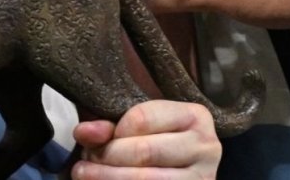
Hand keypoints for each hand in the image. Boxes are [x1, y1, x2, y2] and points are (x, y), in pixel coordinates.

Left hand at [71, 100, 219, 179]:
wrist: (180, 171)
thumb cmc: (157, 142)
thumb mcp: (139, 127)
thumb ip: (111, 126)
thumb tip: (83, 132)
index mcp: (195, 116)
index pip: (143, 118)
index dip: (113, 131)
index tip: (98, 139)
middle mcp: (206, 147)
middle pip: (143, 151)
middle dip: (106, 157)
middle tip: (85, 160)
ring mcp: (202, 178)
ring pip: (144, 179)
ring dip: (105, 178)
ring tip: (85, 174)